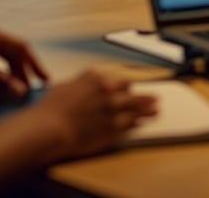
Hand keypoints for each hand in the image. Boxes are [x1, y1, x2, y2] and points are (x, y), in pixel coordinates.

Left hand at [0, 20, 47, 96]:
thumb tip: (18, 89)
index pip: (22, 48)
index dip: (35, 64)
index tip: (45, 80)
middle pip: (15, 53)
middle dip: (25, 71)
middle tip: (32, 91)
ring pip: (5, 56)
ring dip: (13, 72)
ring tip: (18, 89)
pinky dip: (1, 70)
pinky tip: (1, 82)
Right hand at [38, 70, 157, 158]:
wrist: (52, 128)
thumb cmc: (53, 107)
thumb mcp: (66, 85)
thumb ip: (81, 83)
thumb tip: (86, 84)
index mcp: (97, 78)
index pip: (120, 80)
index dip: (127, 86)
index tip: (131, 88)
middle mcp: (108, 92)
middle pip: (132, 94)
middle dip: (145, 96)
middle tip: (155, 98)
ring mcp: (112, 112)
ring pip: (135, 109)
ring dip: (147, 110)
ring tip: (156, 111)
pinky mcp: (112, 130)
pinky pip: (129, 126)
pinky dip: (137, 124)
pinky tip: (141, 124)